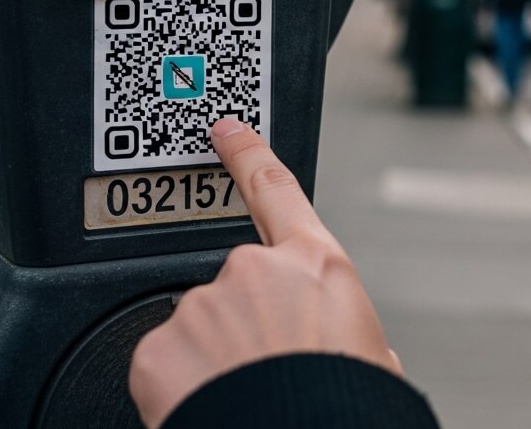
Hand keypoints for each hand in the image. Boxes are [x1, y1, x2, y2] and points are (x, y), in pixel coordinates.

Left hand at [129, 119, 399, 427]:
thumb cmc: (342, 404)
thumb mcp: (371, 355)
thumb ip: (346, 325)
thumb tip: (344, 339)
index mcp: (317, 266)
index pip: (275, 189)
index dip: (247, 153)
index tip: (225, 130)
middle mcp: (255, 272)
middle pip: (239, 287)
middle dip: (245, 325)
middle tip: (266, 372)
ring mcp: (202, 305)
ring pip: (200, 330)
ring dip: (214, 360)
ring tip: (243, 396)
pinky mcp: (159, 347)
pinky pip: (166, 365)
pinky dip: (181, 386)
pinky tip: (208, 404)